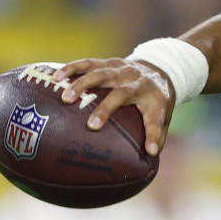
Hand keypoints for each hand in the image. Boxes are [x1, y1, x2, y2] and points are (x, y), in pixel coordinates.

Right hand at [53, 58, 173, 155]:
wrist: (160, 68)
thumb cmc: (156, 101)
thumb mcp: (164, 116)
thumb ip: (157, 136)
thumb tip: (148, 157)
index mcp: (155, 99)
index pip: (155, 119)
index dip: (153, 135)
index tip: (150, 150)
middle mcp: (139, 82)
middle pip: (121, 93)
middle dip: (106, 109)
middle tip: (91, 125)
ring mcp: (123, 70)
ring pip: (102, 74)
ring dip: (83, 85)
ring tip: (65, 98)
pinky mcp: (110, 62)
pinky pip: (89, 63)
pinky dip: (73, 69)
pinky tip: (57, 77)